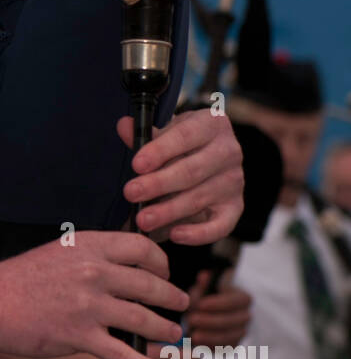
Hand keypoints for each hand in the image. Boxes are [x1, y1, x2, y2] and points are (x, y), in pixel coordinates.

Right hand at [0, 231, 188, 358]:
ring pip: (143, 319)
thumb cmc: (20, 279)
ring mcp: (87, 305)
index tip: (164, 273)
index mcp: (89, 245)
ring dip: (165, 329)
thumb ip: (94, 256)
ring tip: (174, 334)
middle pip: (150, 284)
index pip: (143, 248)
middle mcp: (93, 271)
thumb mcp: (61, 252)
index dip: (162, 262)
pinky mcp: (78, 336)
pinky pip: (123, 355)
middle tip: (181, 304)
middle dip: (172, 297)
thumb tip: (127, 265)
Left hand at [118, 108, 243, 245]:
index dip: (160, 151)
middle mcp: (229, 151)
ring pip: (199, 198)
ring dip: (168, 211)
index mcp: (212, 124)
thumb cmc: (179, 144)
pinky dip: (198, 233)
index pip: (185, 136)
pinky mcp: (235, 208)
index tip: (137, 165)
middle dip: (158, 183)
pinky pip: (220, 225)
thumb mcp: (164, 133)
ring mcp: (234, 181)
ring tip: (142, 219)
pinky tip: (175, 235)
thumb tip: (124, 126)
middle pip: (191, 170)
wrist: (205, 158)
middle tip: (131, 193)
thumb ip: (144, 134)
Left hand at [186, 269, 251, 347]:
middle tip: (192, 319)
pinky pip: (226, 351)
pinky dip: (212, 349)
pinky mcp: (232, 347)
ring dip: (211, 338)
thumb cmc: (208, 295)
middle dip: (212, 322)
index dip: (218, 304)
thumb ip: (204, 284)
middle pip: (233, 322)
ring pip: (231, 338)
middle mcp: (246, 317)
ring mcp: (241, 333)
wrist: (212, 312)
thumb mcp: (205, 287)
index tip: (201, 304)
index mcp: (243, 299)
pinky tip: (197, 346)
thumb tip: (203, 277)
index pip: (235, 301)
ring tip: (193, 335)